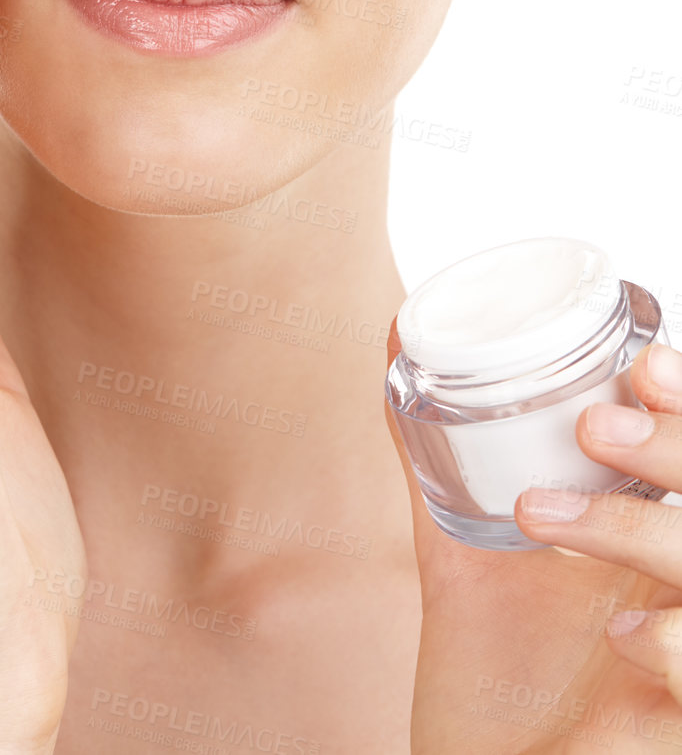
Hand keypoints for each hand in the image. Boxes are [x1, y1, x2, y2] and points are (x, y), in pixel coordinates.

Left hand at [386, 319, 681, 752]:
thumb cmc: (492, 678)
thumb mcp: (460, 553)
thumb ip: (438, 456)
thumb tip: (398, 337)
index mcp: (659, 548)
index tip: (641, 364)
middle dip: (678, 448)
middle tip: (594, 427)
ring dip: (637, 531)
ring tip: (538, 517)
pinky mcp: (675, 727)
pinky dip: (674, 643)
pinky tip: (620, 635)